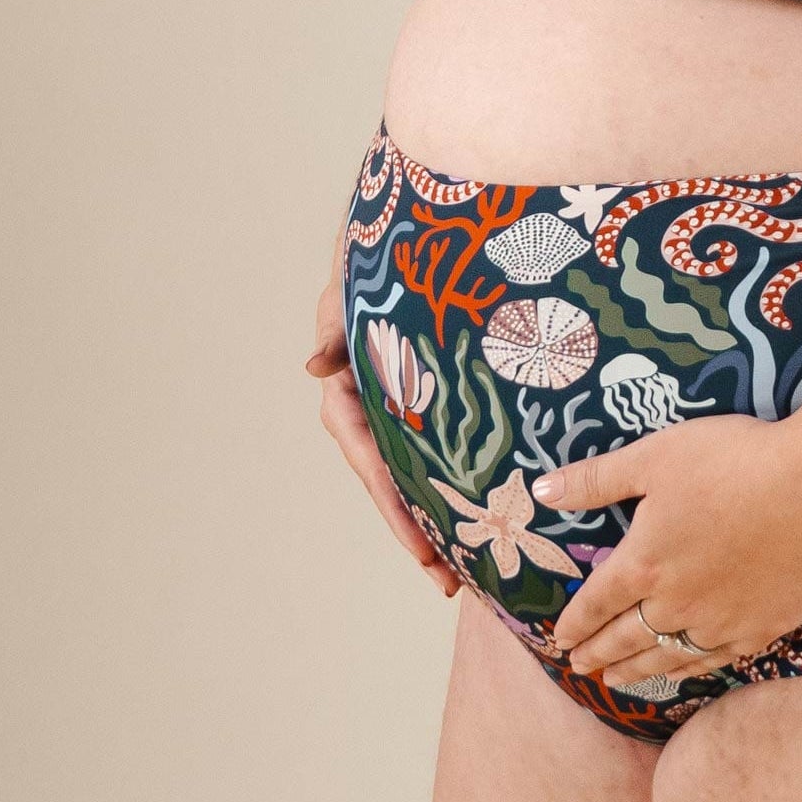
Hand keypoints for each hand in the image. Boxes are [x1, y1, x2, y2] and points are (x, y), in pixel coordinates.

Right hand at [305, 217, 460, 599]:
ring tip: (470, 565)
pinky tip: (489, 506)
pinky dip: (460, 474)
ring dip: (440, 513)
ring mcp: (410, 399)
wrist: (428, 226)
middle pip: (396, 477)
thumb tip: (312, 367)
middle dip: (418, 528)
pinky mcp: (442, 391)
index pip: (367, 454)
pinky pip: (447, 439)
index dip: (391, 503)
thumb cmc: (379, 254)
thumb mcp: (352, 286)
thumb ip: (334, 323)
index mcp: (350, 384)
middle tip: (448, 575)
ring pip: (422, 466)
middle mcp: (379, 400)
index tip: (420, 547)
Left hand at [538, 414, 801, 688]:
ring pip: (667, 658)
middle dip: (597, 653)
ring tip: (617, 680)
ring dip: (636, 671)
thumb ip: (597, 479)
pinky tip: (682, 671)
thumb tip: (542, 490)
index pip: (597, 602)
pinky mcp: (762, 627)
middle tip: (579, 667)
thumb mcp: (655, 456)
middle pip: (626, 638)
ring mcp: (720, 622)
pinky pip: (714, 660)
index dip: (575, 622)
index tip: (559, 639)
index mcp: (645, 562)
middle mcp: (676, 604)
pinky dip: (688, 671)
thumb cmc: (732, 459)